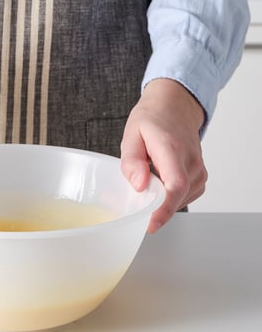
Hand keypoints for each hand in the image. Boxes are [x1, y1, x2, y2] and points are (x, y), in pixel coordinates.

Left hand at [120, 78, 207, 232]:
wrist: (174, 107)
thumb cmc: (151, 120)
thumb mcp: (131, 135)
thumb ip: (132, 161)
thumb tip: (139, 185)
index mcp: (171, 148)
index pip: (175, 184)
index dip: (164, 208)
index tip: (150, 223)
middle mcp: (190, 160)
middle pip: (177, 196)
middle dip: (155, 207)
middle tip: (134, 204)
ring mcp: (199, 169)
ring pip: (181, 198)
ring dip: (161, 200)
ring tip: (146, 184)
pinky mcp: (200, 176)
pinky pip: (185, 195)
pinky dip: (170, 197)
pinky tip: (158, 185)